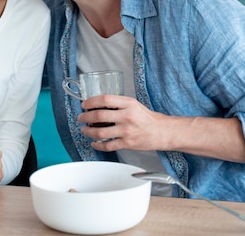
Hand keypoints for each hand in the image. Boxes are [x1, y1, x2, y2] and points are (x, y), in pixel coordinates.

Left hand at [79, 95, 244, 162]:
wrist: (164, 132)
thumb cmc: (148, 118)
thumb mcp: (134, 104)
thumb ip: (118, 104)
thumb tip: (98, 105)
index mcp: (129, 104)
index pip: (105, 99)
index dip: (91, 101)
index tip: (84, 104)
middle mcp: (127, 117)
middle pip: (99, 115)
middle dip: (85, 117)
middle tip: (81, 117)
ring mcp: (127, 131)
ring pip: (100, 132)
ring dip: (88, 131)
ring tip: (84, 130)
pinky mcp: (127, 144)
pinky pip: (107, 145)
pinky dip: (97, 144)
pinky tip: (94, 142)